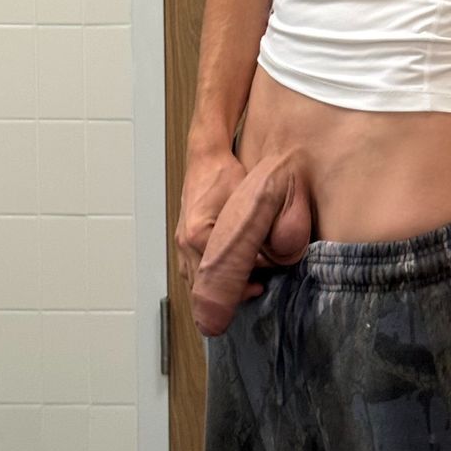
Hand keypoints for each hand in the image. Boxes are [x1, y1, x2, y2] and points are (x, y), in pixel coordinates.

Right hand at [175, 146, 250, 314]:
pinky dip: (207, 280)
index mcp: (198, 233)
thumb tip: (269, 259)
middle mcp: (185, 241)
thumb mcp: (246, 201)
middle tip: (256, 290)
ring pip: (195, 283)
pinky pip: (191, 271)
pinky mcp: (183, 240)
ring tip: (244, 286)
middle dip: (231, 292)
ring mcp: (181, 242)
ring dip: (218, 289)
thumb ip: (255, 232)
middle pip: (205, 285)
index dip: (244, 282)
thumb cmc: (224, 174)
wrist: (205, 158)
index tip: (261, 283)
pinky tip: (227, 277)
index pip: (221, 273)